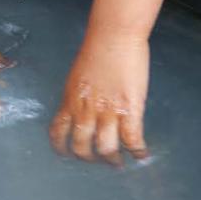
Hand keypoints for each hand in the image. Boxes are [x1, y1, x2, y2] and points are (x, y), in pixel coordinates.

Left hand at [50, 29, 148, 163]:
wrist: (114, 36)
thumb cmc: (97, 50)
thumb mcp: (77, 77)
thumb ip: (78, 96)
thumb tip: (82, 108)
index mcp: (70, 101)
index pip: (58, 132)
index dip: (61, 148)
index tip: (66, 154)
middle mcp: (85, 111)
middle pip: (81, 147)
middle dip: (89, 158)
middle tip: (97, 161)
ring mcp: (107, 112)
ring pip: (106, 149)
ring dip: (112, 160)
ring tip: (118, 163)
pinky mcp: (129, 110)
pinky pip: (132, 139)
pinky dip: (137, 151)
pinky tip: (142, 155)